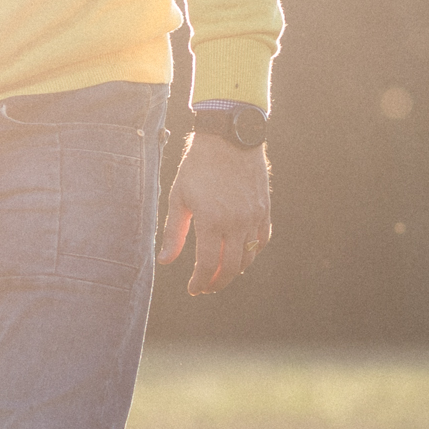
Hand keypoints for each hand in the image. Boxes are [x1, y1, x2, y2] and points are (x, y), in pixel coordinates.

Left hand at [157, 133, 272, 295]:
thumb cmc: (198, 167)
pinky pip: (262, 240)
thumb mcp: (179, 198)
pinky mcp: (264, 209)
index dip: (200, 282)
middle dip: (218, 282)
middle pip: (231, 267)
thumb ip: (173, 233)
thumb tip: (164, 261)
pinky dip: (253, 253)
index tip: (193, 289)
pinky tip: (241, 255)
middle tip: (206, 288)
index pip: (208, 265)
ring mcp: (253, 217)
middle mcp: (236, 223)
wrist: (229, 140)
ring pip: (249, 257)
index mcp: (211, 221)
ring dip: (235, 271)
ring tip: (221, 274)